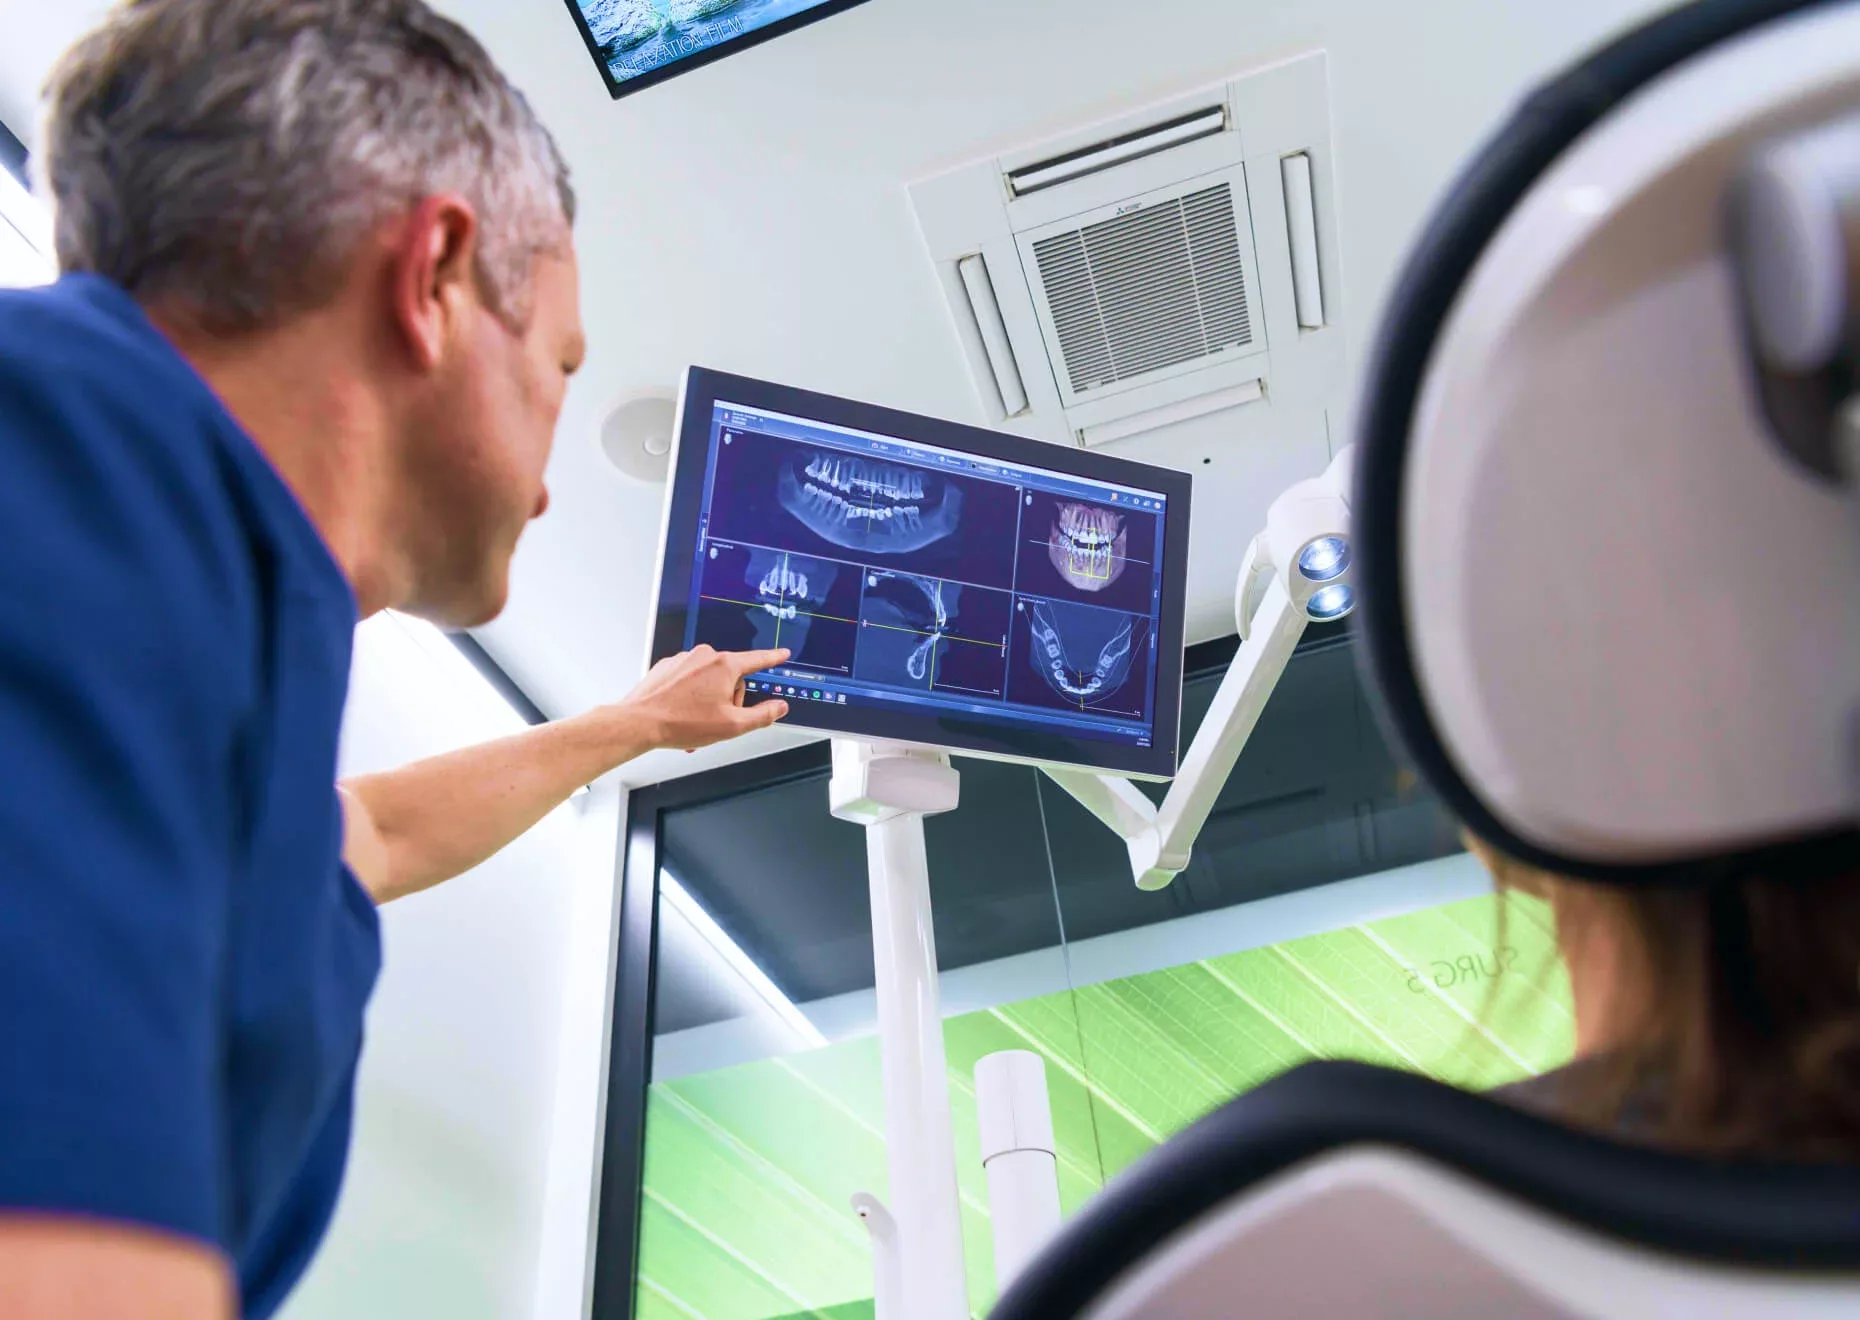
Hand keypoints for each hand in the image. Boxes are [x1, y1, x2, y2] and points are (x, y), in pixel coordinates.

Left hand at [623, 645, 790, 750]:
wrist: (640, 722)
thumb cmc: (681, 723)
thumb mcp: (732, 725)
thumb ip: (762, 715)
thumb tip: (779, 707)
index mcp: (724, 666)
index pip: (757, 659)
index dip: (772, 658)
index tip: (782, 654)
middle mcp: (704, 656)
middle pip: (731, 677)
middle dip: (729, 700)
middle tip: (719, 720)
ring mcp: (683, 660)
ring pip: (709, 680)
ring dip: (709, 701)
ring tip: (697, 722)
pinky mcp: (667, 667)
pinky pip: (689, 680)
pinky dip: (691, 697)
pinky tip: (683, 714)